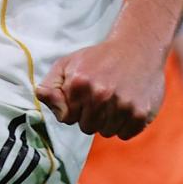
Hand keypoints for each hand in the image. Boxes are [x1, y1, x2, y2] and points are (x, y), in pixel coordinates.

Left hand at [36, 38, 165, 138]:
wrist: (137, 48)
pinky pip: (125, 135)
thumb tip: (41, 95)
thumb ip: (51, 85)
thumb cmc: (98, 59)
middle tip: (101, 96)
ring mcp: (122, 105)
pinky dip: (124, 125)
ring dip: (108, 121)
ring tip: (114, 99)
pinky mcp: (141, 114)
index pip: (68, 119)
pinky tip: (126, 106)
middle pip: (87, 128)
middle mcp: (100, 95)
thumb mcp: (68, 64)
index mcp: (79, 84)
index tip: (83, 97)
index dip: (75, 109)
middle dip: (91, 116)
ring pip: (106, 132)